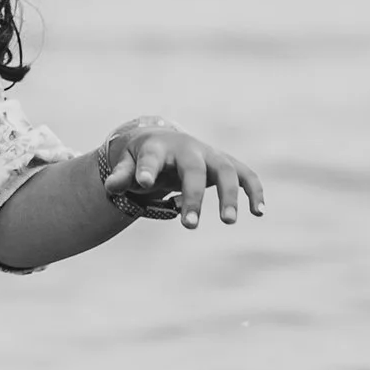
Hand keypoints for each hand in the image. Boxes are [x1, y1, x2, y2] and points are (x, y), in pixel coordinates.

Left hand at [96, 117, 263, 229]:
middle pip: (193, 170)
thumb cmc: (141, 159)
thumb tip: (111, 187)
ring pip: (225, 171)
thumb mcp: (127, 165)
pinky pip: (245, 175)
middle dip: (193, 196)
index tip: (143, 183)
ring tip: (227, 221)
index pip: (151, 158)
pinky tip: (258, 212)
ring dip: (229, 195)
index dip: (146, 169)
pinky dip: (254, 190)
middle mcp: (187, 149)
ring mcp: (209, 155)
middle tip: (188, 226)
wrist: (162, 143)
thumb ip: (121, 176)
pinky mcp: (224, 164)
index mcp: (158, 148)